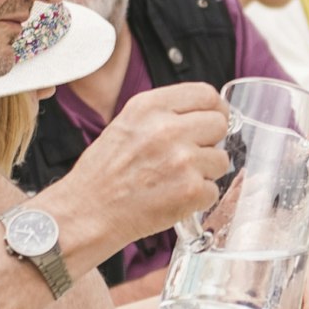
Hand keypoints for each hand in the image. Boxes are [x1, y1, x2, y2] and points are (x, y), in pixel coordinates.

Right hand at [59, 81, 229, 253]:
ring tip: (175, 180)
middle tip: (191, 156)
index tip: (212, 120)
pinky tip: (173, 198)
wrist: (87, 213)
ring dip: (205, 173)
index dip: (214, 109)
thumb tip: (204, 114)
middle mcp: (167, 128)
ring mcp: (182, 160)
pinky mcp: (190, 190)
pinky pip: (213, 190)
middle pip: (219, 124)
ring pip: (221, 160)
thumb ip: (164, 115)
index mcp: (150, 106)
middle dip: (210, 142)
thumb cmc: (103, 174)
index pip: (206, 94)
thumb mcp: (127, 124)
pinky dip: (198, 199)